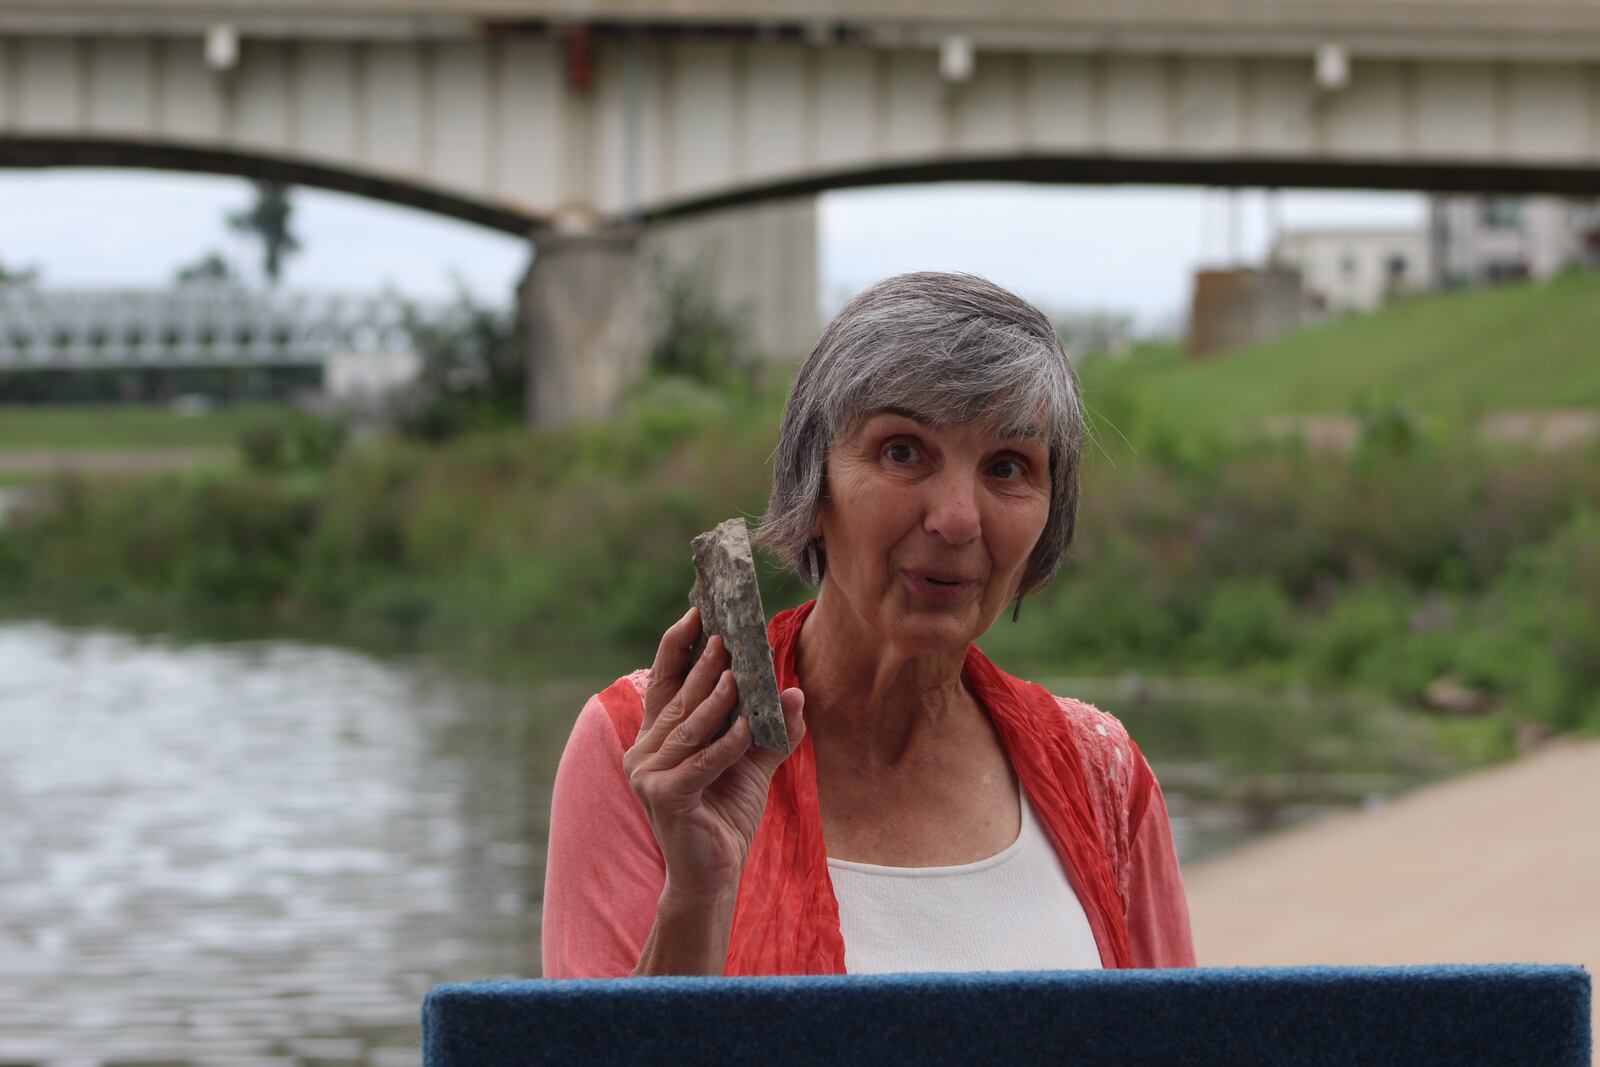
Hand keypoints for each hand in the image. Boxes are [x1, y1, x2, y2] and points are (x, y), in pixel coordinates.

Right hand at [624, 606, 806, 906]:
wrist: (713, 875)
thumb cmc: (725, 816)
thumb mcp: (752, 765)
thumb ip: (770, 731)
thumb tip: (796, 694)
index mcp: (659, 737)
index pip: (666, 682)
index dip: (678, 648)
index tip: (697, 613)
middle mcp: (645, 751)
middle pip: (679, 699)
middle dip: (705, 666)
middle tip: (726, 636)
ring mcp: (649, 775)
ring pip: (688, 727)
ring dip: (715, 699)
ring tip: (738, 672)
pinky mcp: (664, 797)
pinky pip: (699, 763)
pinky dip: (724, 745)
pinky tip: (745, 729)